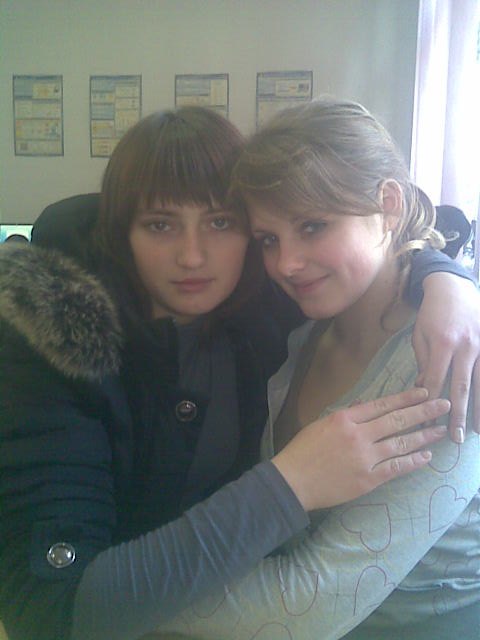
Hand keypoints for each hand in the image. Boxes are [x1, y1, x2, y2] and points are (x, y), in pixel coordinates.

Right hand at [272, 387, 449, 510]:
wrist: (292, 481)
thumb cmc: (303, 451)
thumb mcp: (321, 424)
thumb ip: (346, 416)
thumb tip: (367, 407)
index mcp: (345, 418)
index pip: (382, 404)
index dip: (405, 398)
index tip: (423, 392)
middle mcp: (358, 435)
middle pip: (397, 420)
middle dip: (423, 411)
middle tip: (443, 404)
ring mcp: (365, 457)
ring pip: (401, 443)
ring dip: (424, 435)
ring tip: (440, 428)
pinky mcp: (368, 479)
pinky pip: (396, 467)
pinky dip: (413, 461)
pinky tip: (427, 456)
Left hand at [413, 272, 479, 440]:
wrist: (455, 287)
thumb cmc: (432, 313)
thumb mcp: (419, 335)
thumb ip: (424, 362)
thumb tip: (423, 390)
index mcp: (443, 344)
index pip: (436, 381)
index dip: (431, 404)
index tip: (428, 423)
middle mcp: (466, 347)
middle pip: (462, 387)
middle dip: (458, 415)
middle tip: (456, 438)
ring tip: (477, 430)